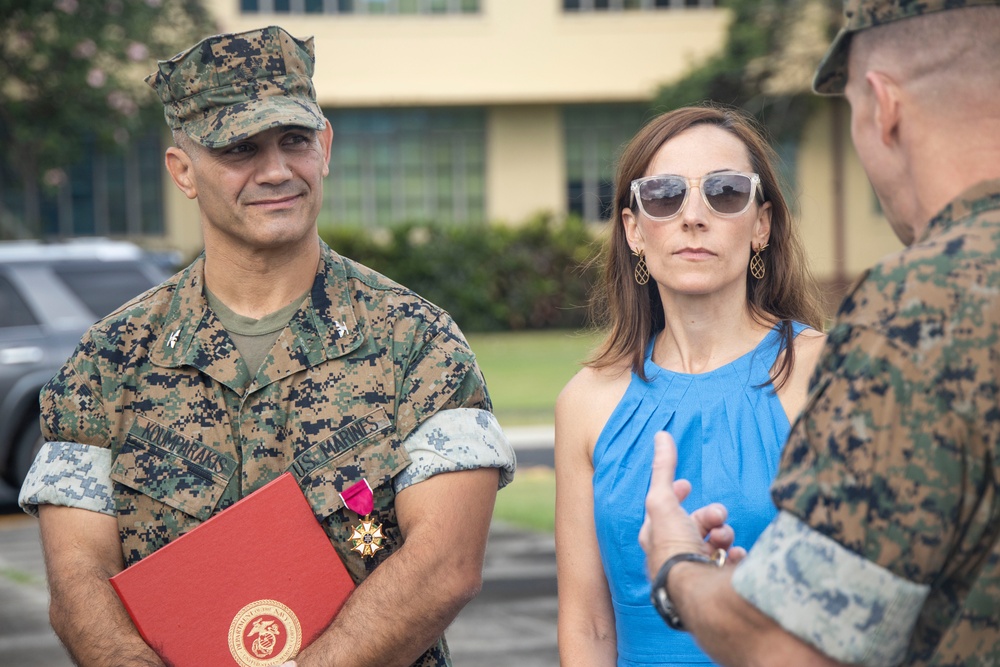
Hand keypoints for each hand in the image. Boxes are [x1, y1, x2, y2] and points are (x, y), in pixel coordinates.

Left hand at [639, 432, 744, 579]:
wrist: (694, 590)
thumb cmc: (672, 546)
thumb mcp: (663, 501)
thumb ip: (663, 469)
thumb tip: (661, 435)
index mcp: (656, 537)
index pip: (662, 510)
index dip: (674, 494)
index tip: (686, 484)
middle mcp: (673, 555)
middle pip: (695, 525)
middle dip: (710, 515)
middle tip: (717, 516)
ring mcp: (696, 570)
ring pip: (716, 543)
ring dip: (724, 535)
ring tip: (724, 539)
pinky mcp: (716, 583)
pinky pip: (731, 565)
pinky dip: (736, 556)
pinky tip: (736, 555)